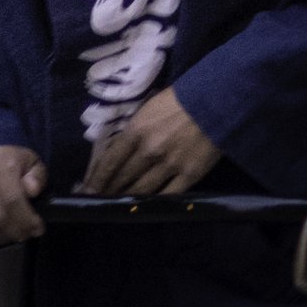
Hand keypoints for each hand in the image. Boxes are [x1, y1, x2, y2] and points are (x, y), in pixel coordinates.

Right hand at [0, 144, 47, 246]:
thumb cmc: (15, 163)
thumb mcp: (34, 165)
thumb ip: (37, 176)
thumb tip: (31, 190)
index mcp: (1, 157)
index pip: (12, 198)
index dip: (25, 219)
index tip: (37, 229)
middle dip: (15, 229)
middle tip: (25, 234)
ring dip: (0, 232)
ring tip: (11, 231)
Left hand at [81, 90, 219, 199]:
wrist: (218, 100)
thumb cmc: (183, 98)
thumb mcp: (151, 107)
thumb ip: (136, 128)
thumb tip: (122, 147)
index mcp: (136, 130)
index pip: (109, 161)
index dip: (97, 178)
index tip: (87, 190)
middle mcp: (149, 151)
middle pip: (122, 178)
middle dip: (108, 191)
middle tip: (99, 201)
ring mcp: (169, 165)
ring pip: (141, 189)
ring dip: (128, 198)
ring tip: (119, 206)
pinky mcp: (190, 174)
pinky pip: (168, 195)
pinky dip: (154, 203)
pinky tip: (146, 208)